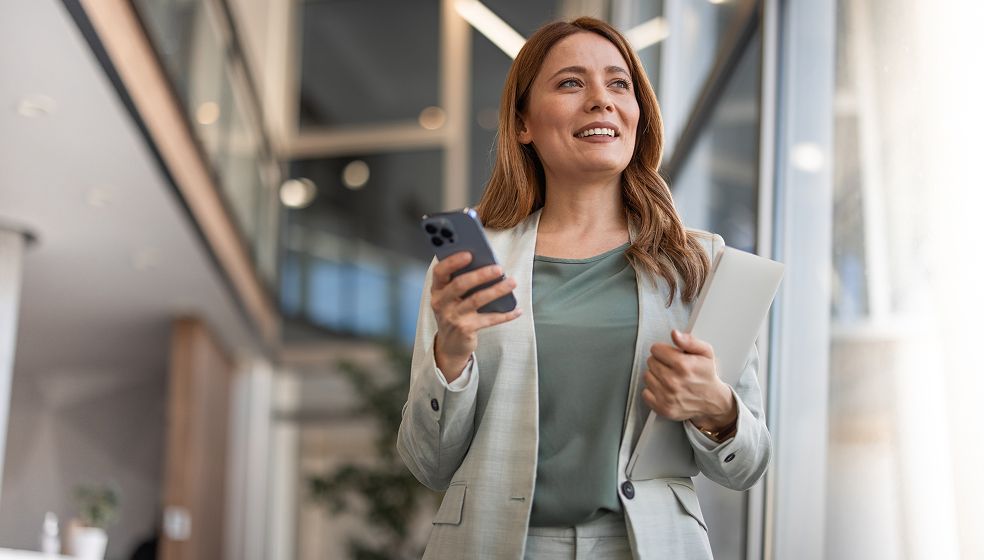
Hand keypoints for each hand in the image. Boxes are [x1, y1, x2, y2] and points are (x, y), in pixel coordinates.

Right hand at [430, 252, 521, 380]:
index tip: (469, 253)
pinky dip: (505, 315)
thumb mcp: (451, 297)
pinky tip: (517, 310)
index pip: (440, 271)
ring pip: (477, 300)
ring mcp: (453, 317)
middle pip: (460, 284)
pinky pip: (489, 319)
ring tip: (512, 282)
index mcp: (437, 290)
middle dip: (481, 275)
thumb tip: (486, 263)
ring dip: (496, 290)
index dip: (453, 261)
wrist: (450, 345)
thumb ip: (461, 281)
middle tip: (499, 268)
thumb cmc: (454, 313)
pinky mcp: (465, 329)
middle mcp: (441, 303)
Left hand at [642, 330, 735, 430]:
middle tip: (671, 367)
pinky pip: (645, 393)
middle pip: (650, 362)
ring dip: (656, 375)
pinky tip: (665, 389)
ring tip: (669, 378)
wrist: (713, 401)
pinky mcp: (663, 408)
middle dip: (660, 362)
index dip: (663, 350)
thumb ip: (690, 341)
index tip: (670, 355)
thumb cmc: (707, 375)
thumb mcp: (706, 353)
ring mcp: (667, 396)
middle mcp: (673, 382)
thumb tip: (675, 334)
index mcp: (683, 366)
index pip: (655, 349)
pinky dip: (653, 390)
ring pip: (647, 376)